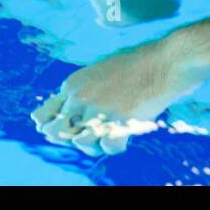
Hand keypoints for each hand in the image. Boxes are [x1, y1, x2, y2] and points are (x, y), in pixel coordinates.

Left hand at [31, 36, 209, 155]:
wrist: (166, 62)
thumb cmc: (137, 65)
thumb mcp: (99, 72)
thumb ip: (80, 93)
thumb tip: (62, 120)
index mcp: (72, 84)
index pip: (43, 116)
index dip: (52, 128)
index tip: (67, 130)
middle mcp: (79, 97)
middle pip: (59, 133)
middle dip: (73, 138)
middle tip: (92, 133)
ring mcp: (98, 109)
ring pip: (81, 143)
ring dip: (95, 144)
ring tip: (111, 133)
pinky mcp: (118, 121)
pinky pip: (108, 148)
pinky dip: (118, 145)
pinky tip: (127, 132)